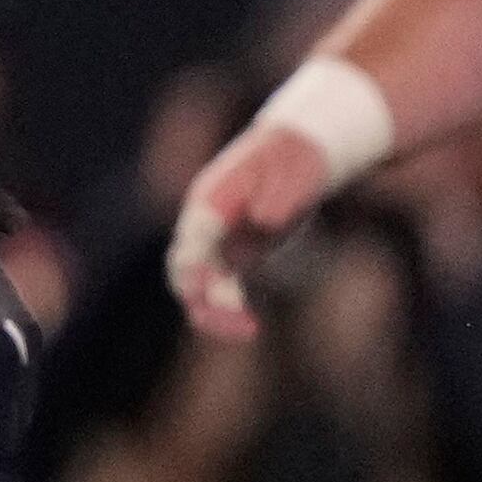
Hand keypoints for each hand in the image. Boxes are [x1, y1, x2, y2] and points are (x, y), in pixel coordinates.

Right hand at [167, 120, 341, 341]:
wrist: (296, 151)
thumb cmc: (297, 157)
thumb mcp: (296, 169)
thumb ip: (280, 193)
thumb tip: (264, 220)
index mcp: (211, 198)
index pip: (193, 239)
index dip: (196, 268)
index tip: (209, 290)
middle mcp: (203, 224)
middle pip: (184, 271)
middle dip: (205, 300)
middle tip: (242, 323)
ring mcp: (214, 242)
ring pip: (196, 287)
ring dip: (214, 313)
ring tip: (248, 330)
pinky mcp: (229, 256)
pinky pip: (216, 291)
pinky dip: (226, 311)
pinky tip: (249, 326)